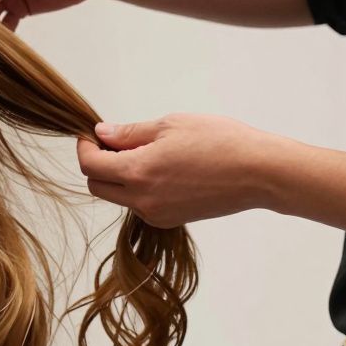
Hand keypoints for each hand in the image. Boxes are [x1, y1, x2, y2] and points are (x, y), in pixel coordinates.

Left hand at [76, 114, 286, 227]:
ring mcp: (155, 214)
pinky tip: (161, 170)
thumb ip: (130, 133)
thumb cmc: (220, 141)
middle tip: (114, 143)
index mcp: (137, 172)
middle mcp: (141, 199)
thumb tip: (102, 134)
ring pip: (118, 197)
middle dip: (97, 164)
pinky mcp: (169, 220)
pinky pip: (140, 205)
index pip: (90, 165)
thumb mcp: (171, 125)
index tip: (91, 135)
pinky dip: (138, 188)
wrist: (260, 173)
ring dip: (118, 177)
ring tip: (144, 154)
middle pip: (97, 186)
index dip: (85, 148)